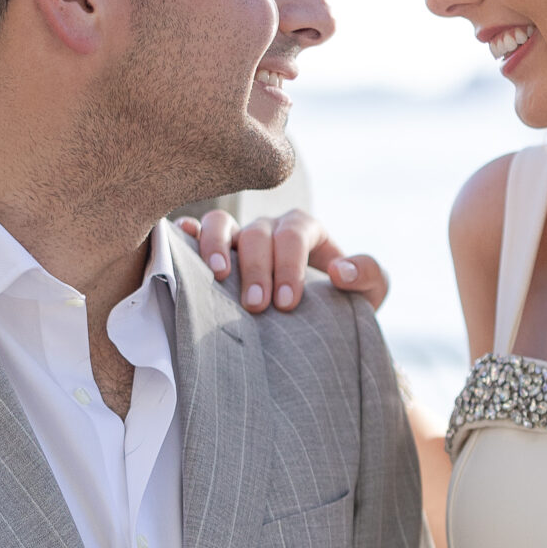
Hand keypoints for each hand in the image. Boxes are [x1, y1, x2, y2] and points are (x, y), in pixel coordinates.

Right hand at [178, 207, 388, 312]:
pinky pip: (194, 234)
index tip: (287, 304)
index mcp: (304, 230)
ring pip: (220, 223)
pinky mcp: (213, 253)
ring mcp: (238, 238)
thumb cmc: (342, 305)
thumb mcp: (369, 294)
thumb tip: (342, 271)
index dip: (290, 265)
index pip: (295, 233)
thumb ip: (369, 276)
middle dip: (256, 267)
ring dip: (216, 247)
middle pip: (258, 233)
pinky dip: (185, 236)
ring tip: (217, 277)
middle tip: (256, 306)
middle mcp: (269, 228)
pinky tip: (177, 245)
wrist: (318, 324)